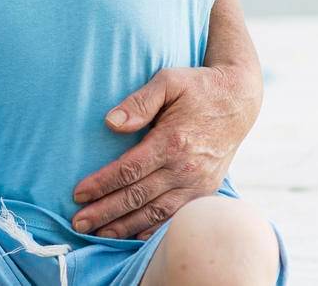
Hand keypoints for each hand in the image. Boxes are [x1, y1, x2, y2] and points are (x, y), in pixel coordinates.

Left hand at [70, 65, 257, 239]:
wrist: (239, 101)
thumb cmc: (198, 88)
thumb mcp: (168, 81)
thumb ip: (139, 102)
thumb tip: (111, 123)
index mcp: (172, 141)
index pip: (129, 170)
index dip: (101, 184)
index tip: (78, 193)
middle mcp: (186, 168)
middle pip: (137, 197)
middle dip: (105, 212)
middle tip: (78, 223)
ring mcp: (197, 184)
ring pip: (155, 213)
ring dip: (125, 226)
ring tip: (98, 234)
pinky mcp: (205, 191)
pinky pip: (176, 217)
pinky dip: (152, 229)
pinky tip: (132, 236)